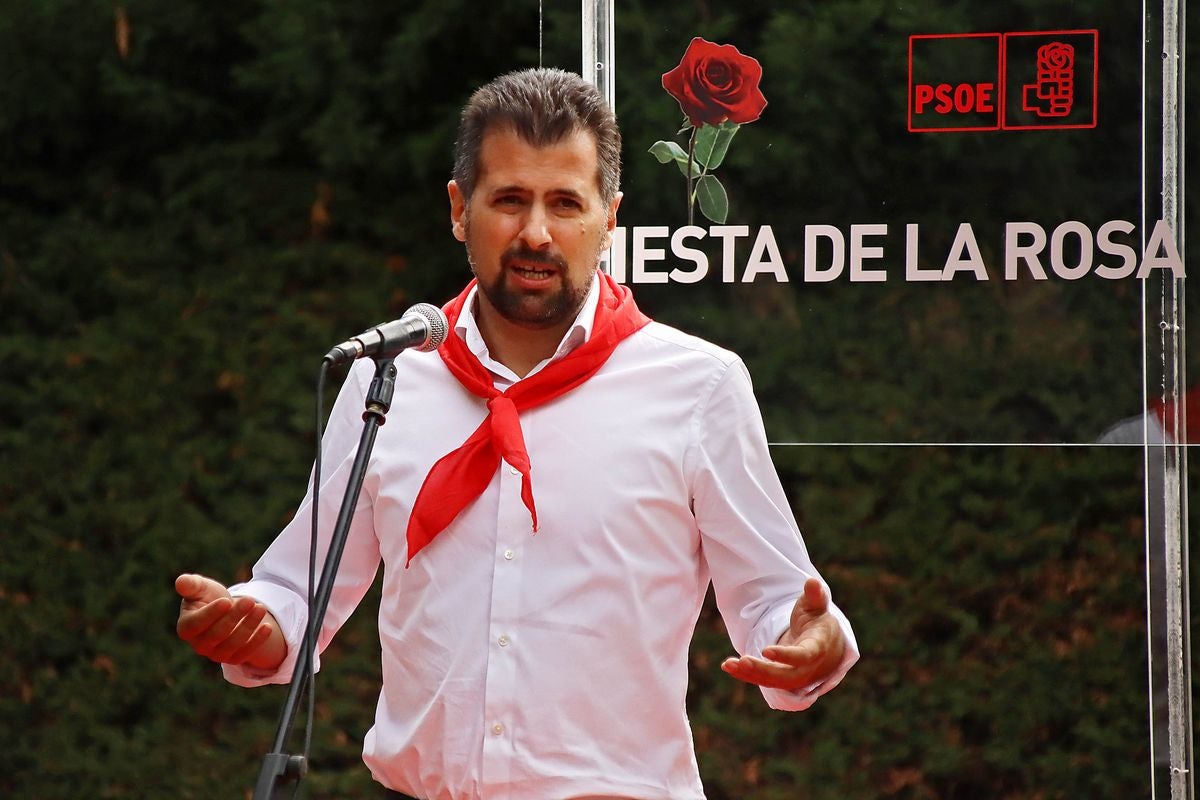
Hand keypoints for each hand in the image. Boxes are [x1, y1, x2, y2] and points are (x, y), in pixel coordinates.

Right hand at [175, 573, 286, 669]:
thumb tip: (180, 582)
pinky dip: (257, 641)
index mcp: (186, 628)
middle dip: (235, 617)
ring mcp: (216, 654)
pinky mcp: (233, 658)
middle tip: (250, 601)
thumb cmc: (208, 597)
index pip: (197, 624)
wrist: (225, 611)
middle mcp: (199, 645)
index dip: (211, 614)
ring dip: (249, 626)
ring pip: (233, 643)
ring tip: (261, 608)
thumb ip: (191, 585)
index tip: (226, 601)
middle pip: (217, 633)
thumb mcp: (200, 588)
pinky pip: (246, 653)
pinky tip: (268, 627)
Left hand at [720, 577, 845, 690]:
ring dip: (749, 674)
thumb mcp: (817, 607)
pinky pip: (762, 680)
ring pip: (771, 681)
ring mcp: (794, 677)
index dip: (786, 655)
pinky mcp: (780, 679)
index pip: (803, 656)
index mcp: (817, 648)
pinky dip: (745, 675)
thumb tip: (812, 582)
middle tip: (743, 661)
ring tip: (729, 664)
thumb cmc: (817, 622)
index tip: (766, 650)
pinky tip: (728, 666)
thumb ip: (815, 596)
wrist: (824, 646)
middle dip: (763, 670)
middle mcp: (806, 668)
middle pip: (785, 675)